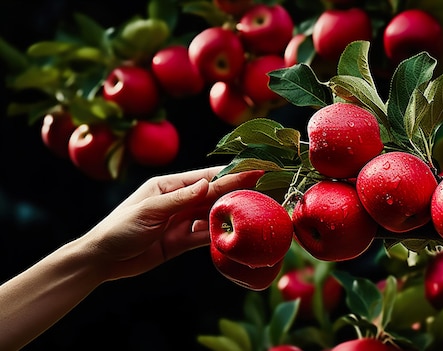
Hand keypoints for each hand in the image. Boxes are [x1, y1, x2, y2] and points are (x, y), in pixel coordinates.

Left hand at [82, 166, 263, 280]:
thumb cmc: (119, 228)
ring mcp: (180, 221)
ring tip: (255, 213)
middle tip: (264, 189)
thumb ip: (180, 199)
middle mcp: (178, 201)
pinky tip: (233, 235)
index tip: (253, 169)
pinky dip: (218, 236)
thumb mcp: (149, 210)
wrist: (103, 259)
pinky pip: (204, 237)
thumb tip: (209, 183)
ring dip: (230, 215)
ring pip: (212, 216)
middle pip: (213, 196)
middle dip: (237, 192)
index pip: (206, 178)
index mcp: (169, 186)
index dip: (231, 174)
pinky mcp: (180, 242)